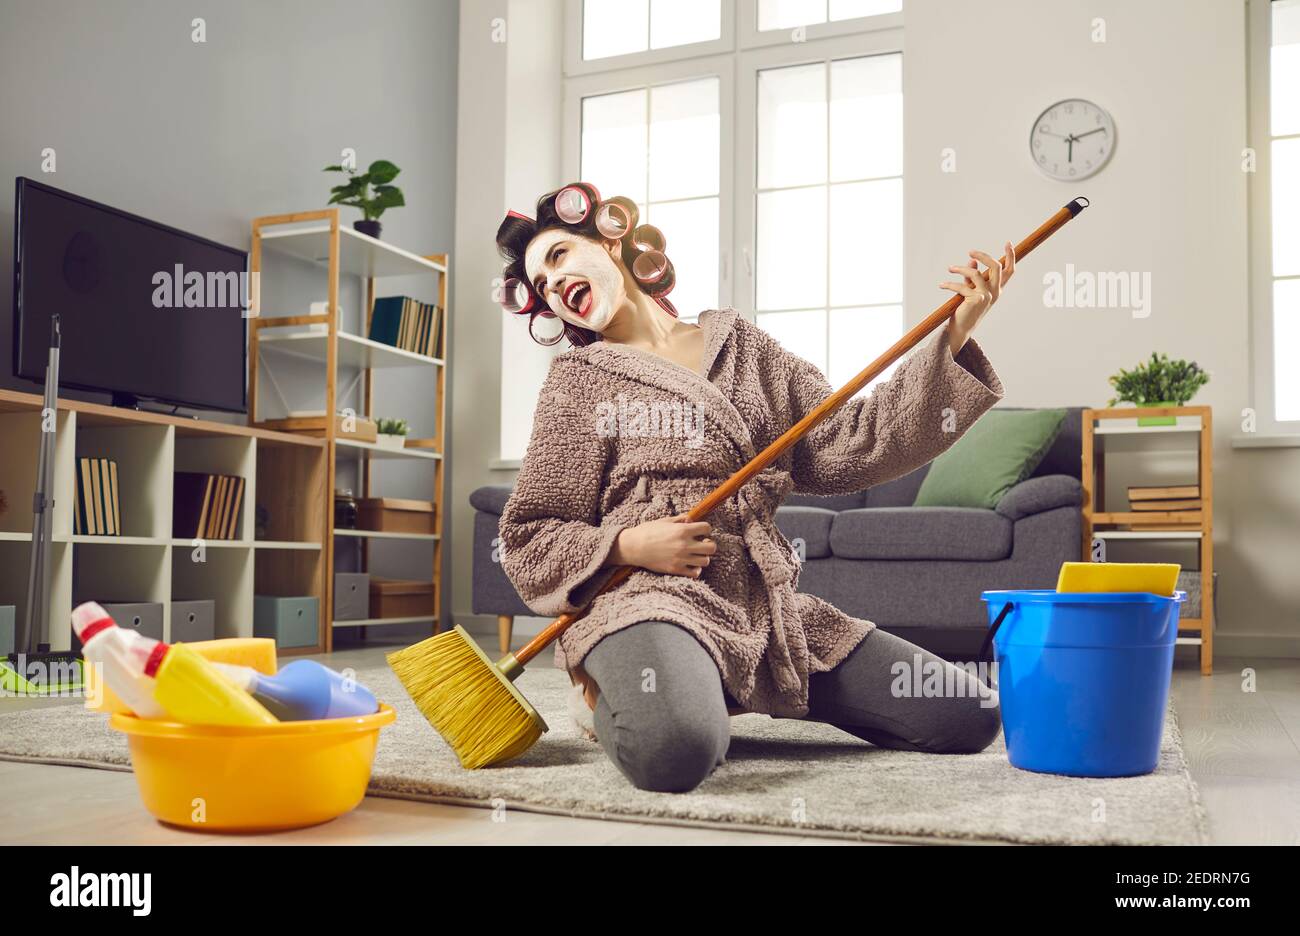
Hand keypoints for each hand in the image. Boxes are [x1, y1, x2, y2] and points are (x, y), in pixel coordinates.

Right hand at [608, 512, 715, 576]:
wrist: (633, 547)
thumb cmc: (647, 531)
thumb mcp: (664, 521)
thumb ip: (680, 519)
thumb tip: (691, 520)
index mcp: (682, 530)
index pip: (707, 528)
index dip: (706, 528)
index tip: (700, 531)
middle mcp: (684, 544)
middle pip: (712, 547)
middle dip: (709, 544)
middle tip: (702, 544)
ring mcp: (681, 558)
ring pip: (706, 561)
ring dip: (703, 557)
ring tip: (695, 555)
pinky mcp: (676, 569)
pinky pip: (695, 573)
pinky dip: (696, 569)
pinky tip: (690, 564)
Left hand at [939, 241, 1015, 355]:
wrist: (962, 327)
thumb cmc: (966, 308)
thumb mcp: (971, 289)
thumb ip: (972, 275)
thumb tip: (971, 259)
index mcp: (997, 289)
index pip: (1009, 271)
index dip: (1011, 256)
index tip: (1008, 242)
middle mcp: (995, 292)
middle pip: (996, 267)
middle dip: (984, 256)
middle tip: (970, 251)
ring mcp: (986, 296)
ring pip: (975, 273)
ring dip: (960, 268)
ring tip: (950, 269)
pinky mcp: (975, 300)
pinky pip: (961, 285)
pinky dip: (949, 284)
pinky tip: (942, 285)